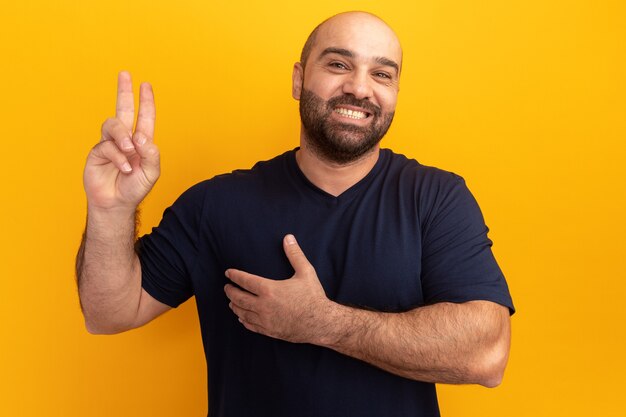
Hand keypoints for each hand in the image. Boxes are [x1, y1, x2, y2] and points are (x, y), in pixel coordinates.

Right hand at [83, 71, 159, 210]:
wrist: (116, 203)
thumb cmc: (135, 188)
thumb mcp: (152, 173)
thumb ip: (152, 155)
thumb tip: (142, 137)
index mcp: (140, 141)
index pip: (144, 117)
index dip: (146, 102)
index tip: (146, 85)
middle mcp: (125, 139)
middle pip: (123, 110)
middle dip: (124, 91)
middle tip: (125, 74)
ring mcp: (110, 144)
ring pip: (114, 125)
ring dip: (124, 136)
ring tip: (130, 150)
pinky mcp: (97, 152)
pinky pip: (107, 146)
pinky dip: (119, 157)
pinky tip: (125, 168)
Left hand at [224, 235, 335, 343]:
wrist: (321, 322)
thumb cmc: (313, 297)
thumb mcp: (305, 272)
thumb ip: (294, 254)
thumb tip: (288, 238)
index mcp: (269, 290)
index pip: (245, 281)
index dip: (235, 276)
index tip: (228, 273)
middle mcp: (264, 306)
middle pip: (239, 298)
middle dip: (230, 291)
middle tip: (227, 287)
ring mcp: (265, 320)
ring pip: (242, 312)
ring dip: (234, 305)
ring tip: (231, 301)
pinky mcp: (269, 331)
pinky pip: (251, 325)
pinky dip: (243, 320)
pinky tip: (241, 317)